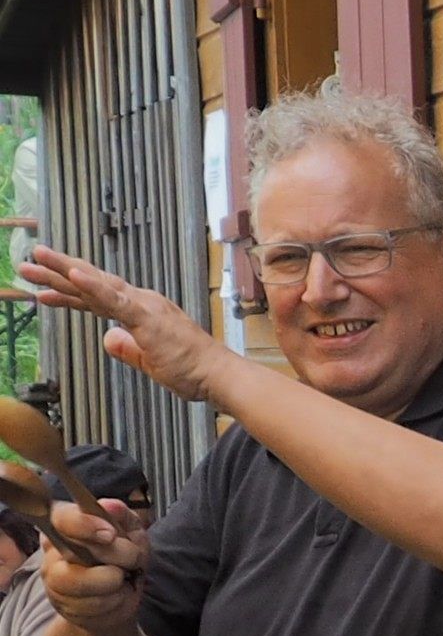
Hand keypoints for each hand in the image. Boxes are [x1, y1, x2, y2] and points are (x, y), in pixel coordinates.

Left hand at [20, 247, 227, 403]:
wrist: (219, 376)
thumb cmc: (193, 372)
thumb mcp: (151, 363)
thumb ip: (128, 350)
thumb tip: (109, 339)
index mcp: (142, 312)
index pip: (98, 298)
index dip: (69, 293)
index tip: (42, 289)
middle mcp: (142, 302)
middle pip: (92, 284)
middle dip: (58, 272)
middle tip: (29, 260)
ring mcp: (144, 307)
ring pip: (97, 285)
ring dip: (64, 271)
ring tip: (36, 259)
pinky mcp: (148, 317)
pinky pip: (114, 299)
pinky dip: (93, 286)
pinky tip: (72, 274)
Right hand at [39, 497, 149, 633]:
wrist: (124, 596)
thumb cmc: (125, 559)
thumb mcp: (133, 532)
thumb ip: (123, 516)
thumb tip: (110, 505)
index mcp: (66, 523)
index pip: (60, 518)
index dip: (83, 525)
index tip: (110, 534)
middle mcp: (52, 549)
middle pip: (74, 550)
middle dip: (115, 556)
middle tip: (133, 559)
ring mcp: (53, 577)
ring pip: (77, 580)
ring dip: (112, 581)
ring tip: (123, 578)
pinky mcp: (61, 602)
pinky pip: (89, 603)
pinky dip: (113, 600)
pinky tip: (117, 595)